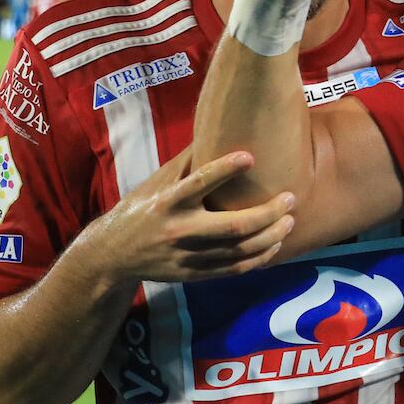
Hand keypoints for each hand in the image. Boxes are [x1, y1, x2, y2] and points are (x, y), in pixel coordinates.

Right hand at [76, 151, 296, 282]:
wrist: (113, 254)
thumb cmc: (141, 208)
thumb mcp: (157, 182)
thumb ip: (187, 162)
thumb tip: (218, 129)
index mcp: (167, 202)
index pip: (199, 183)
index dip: (225, 169)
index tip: (250, 156)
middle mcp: (178, 230)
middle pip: (233, 226)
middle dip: (268, 213)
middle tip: (290, 198)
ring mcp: (187, 256)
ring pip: (240, 250)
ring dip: (271, 236)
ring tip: (289, 221)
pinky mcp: (194, 274)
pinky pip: (234, 269)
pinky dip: (259, 258)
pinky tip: (275, 244)